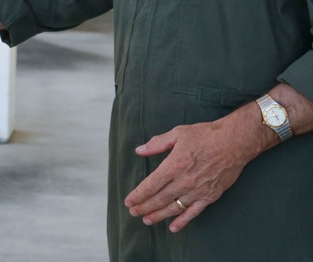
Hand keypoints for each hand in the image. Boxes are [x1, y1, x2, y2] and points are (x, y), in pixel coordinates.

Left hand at [123, 114, 262, 231]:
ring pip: (174, 208)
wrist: (235, 142)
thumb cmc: (205, 135)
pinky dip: (183, 221)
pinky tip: (173, 228)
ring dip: (159, 215)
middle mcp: (184, 181)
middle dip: (144, 207)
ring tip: (147, 220)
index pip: (151, 185)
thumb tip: (139, 150)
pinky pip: (194, 212)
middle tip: (133, 212)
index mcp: (174, 165)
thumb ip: (157, 143)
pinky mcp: (210, 196)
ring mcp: (198, 191)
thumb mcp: (177, 134)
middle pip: (159, 199)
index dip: (138, 195)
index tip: (128, 201)